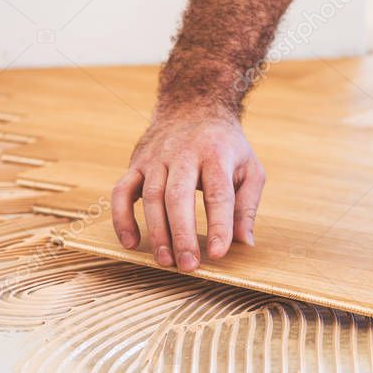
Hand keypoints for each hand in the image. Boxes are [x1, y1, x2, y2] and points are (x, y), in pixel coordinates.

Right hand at [111, 111, 265, 270]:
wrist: (194, 106)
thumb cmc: (226, 146)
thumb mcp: (250, 169)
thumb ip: (247, 206)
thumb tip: (244, 243)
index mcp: (216, 154)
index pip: (217, 194)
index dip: (219, 225)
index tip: (219, 253)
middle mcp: (182, 154)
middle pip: (178, 197)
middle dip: (182, 234)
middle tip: (189, 265)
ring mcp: (156, 158)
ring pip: (150, 197)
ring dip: (156, 232)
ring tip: (166, 262)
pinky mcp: (136, 163)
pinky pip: (122, 192)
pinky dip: (122, 218)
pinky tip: (131, 243)